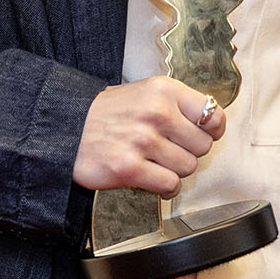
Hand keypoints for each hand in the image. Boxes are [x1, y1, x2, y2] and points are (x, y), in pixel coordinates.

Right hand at [73, 76, 226, 196]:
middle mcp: (156, 113)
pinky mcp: (129, 168)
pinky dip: (165, 188)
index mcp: (164, 90)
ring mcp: (143, 141)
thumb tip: (212, 123)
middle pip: (203, 146)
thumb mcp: (145, 93)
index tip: (204, 135)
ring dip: (175, 170)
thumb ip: (177, 104)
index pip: (212, 114)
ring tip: (156, 163)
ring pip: (188, 168)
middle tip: (170, 151)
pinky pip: (169, 185)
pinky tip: (153, 179)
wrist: (66, 128)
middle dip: (189, 152)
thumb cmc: (108, 113)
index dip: (212, 130)